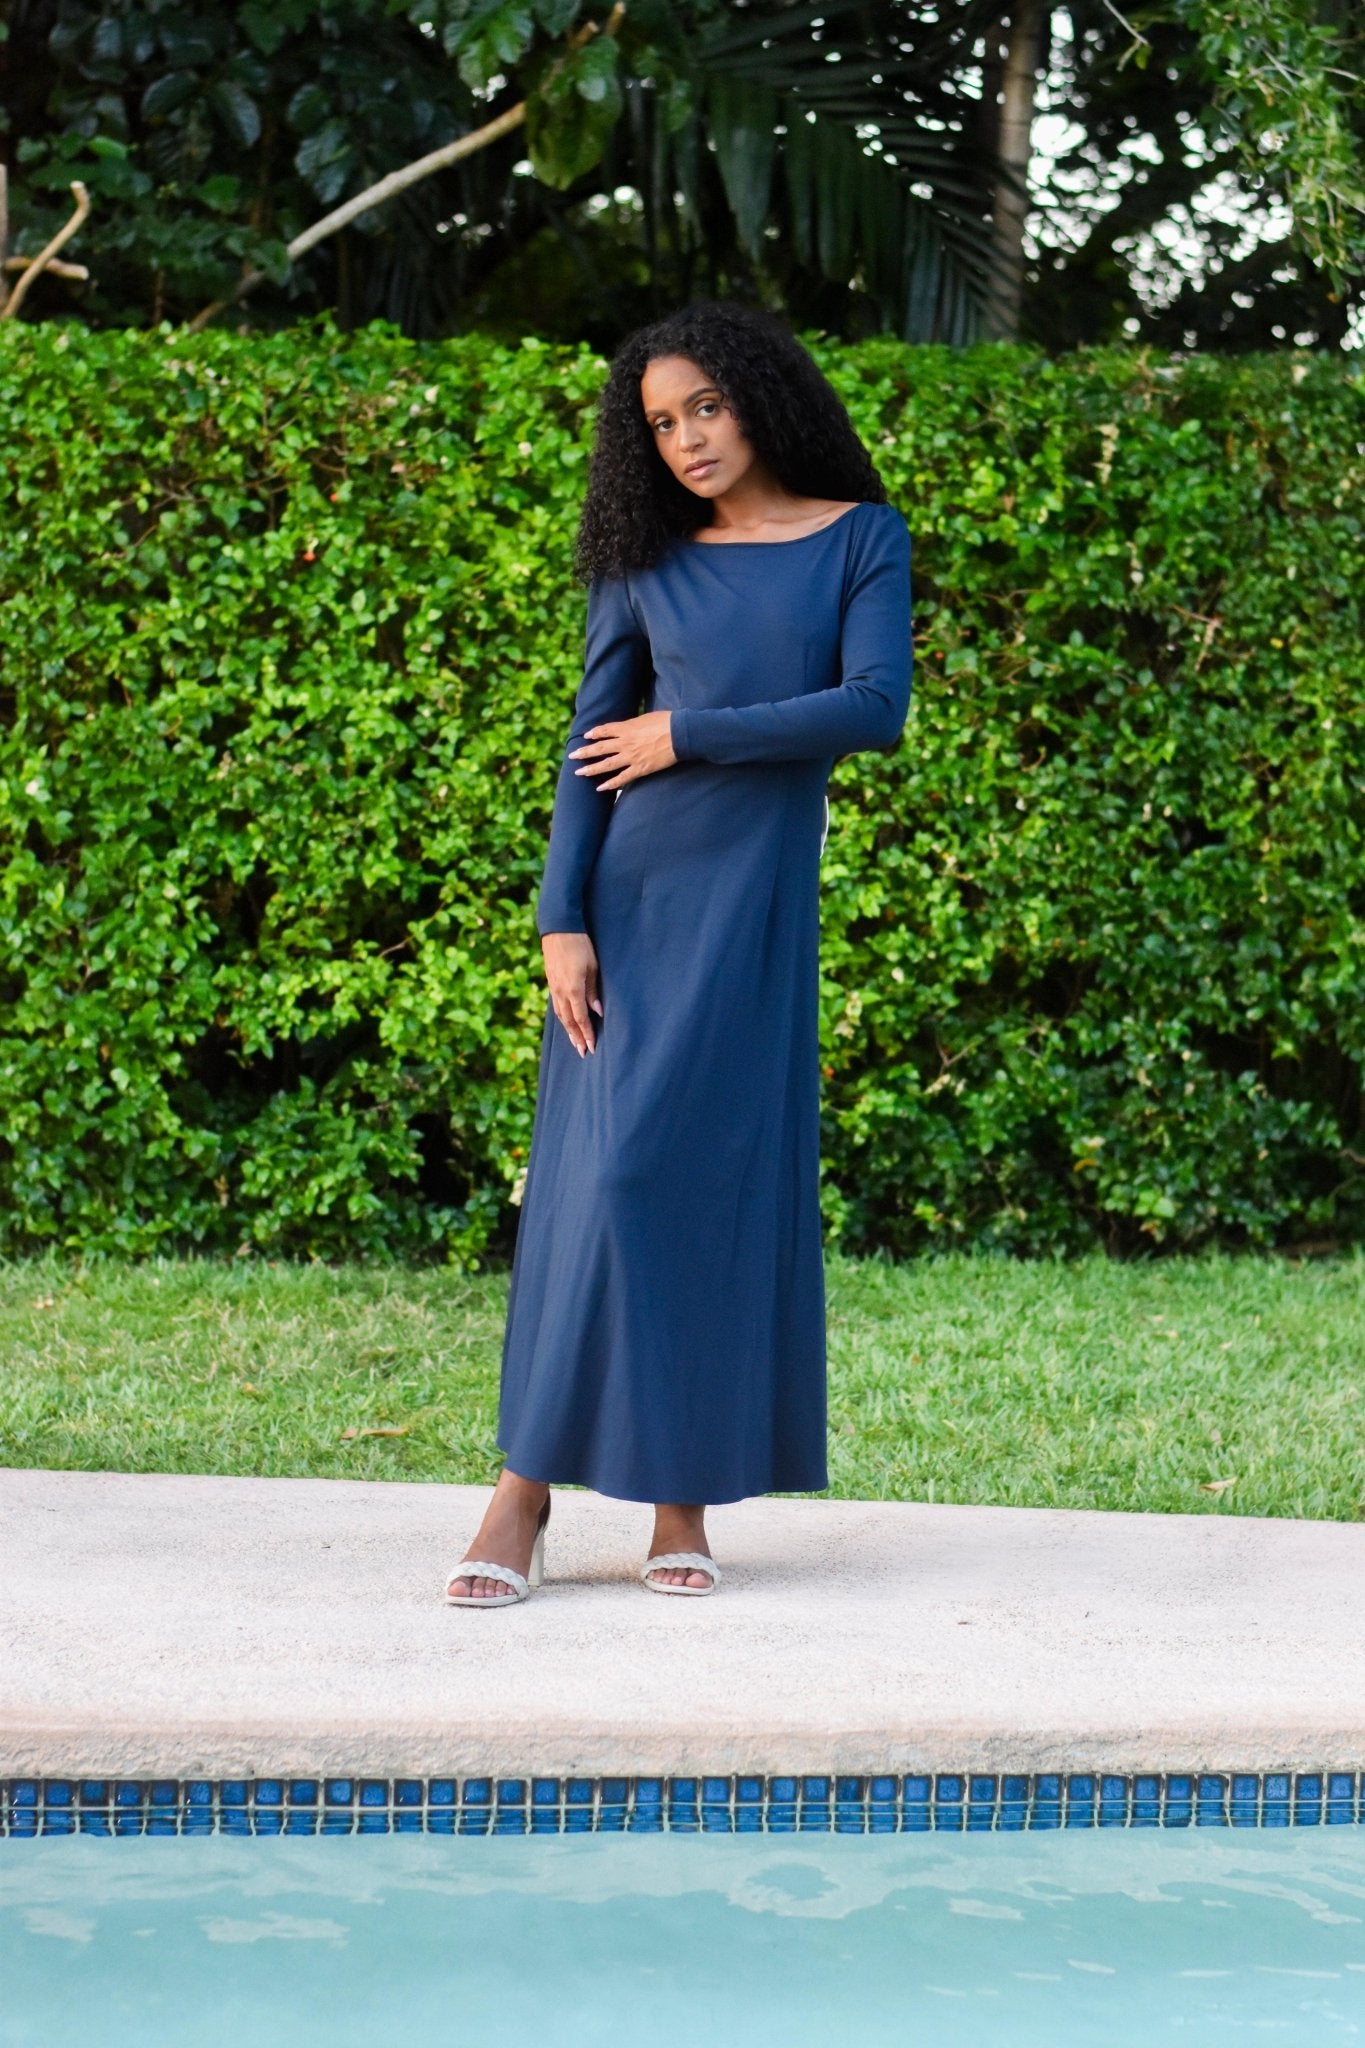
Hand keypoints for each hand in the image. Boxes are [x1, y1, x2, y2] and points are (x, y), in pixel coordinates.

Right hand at [541, 931, 602, 1056]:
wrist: (558, 929)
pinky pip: (557, 1006)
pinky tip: (566, 1022)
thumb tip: (598, 1012)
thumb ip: (593, 991)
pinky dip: (563, 1017)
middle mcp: (561, 992)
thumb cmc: (580, 945)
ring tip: (574, 1042)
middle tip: (582, 1053)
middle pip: (569, 1021)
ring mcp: (554, 987)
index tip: (592, 1047)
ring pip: (561, 1015)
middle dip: (576, 1038)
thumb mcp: (592, 967)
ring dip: (568, 1030)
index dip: (587, 1034)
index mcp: (573, 989)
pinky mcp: (551, 982)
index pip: (581, 1018)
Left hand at [570, 710, 675, 791]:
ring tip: (579, 772)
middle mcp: (625, 743)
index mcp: (626, 728)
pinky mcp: (640, 769)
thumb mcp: (646, 718)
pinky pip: (622, 778)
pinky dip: (610, 784)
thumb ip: (634, 724)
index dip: (594, 733)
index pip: (605, 730)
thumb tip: (629, 726)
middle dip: (584, 752)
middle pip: (600, 748)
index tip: (586, 736)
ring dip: (591, 769)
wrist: (680, 734)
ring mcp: (631, 757)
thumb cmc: (667, 722)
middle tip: (572, 756)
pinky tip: (600, 788)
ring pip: (606, 764)